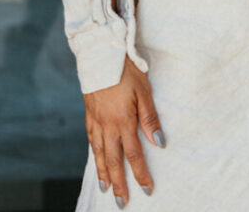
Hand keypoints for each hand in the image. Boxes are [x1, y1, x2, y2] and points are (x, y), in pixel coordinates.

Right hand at [84, 55, 164, 204]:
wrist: (100, 53)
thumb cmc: (125, 69)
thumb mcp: (143, 90)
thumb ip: (149, 117)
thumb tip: (159, 142)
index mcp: (123, 121)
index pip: (133, 155)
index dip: (140, 174)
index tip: (147, 189)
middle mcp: (107, 125)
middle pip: (113, 161)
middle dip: (118, 183)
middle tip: (122, 202)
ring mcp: (96, 120)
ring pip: (99, 153)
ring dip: (103, 173)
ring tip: (107, 188)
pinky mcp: (89, 113)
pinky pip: (91, 139)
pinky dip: (94, 153)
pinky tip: (96, 158)